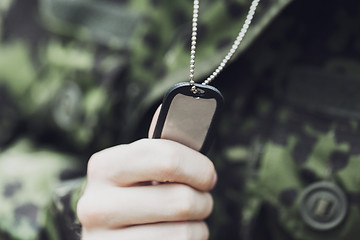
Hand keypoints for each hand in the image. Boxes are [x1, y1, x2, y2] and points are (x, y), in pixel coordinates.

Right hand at [77, 106, 216, 239]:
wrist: (109, 237)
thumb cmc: (134, 195)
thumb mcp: (140, 169)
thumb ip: (162, 145)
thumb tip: (185, 105)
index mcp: (104, 167)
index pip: (167, 159)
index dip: (199, 167)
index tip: (208, 175)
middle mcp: (96, 205)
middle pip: (182, 200)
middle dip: (203, 200)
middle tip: (200, 200)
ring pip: (186, 232)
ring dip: (198, 226)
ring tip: (184, 221)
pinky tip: (172, 238)